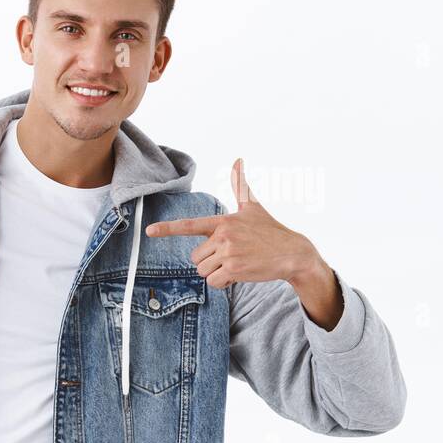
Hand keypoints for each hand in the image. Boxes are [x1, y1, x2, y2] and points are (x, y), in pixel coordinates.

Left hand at [144, 158, 322, 288]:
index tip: (149, 230)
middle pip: (195, 257)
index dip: (167, 228)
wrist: (293, 253)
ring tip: (237, 263)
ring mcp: (228, 252)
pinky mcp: (234, 269)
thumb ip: (240, 185)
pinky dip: (224, 283)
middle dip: (209, 261)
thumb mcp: (253, 207)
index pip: (190, 225)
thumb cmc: (270, 230)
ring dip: (216, 273)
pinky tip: (240, 273)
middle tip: (231, 255)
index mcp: (223, 221)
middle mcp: (223, 235)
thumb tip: (237, 159)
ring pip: (203, 271)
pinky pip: (213, 283)